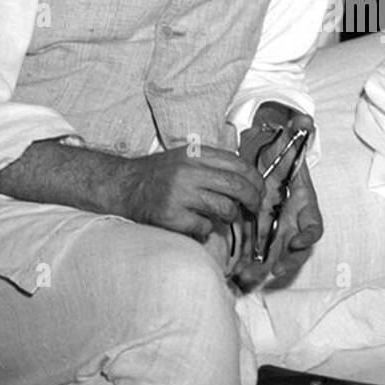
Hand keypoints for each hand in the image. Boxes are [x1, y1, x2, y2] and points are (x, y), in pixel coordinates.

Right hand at [112, 145, 263, 241]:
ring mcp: (179, 194)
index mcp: (195, 154)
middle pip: (237, 187)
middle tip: (254, 208)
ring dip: (230, 216)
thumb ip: (213, 164)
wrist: (123, 186)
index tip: (260, 190)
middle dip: (253, 200)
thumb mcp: (185, 157)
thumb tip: (248, 181)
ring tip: (222, 216)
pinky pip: (205, 227)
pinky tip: (196, 224)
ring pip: (225, 208)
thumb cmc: (157, 174)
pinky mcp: (171, 216)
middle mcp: (188, 172)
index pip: (238, 164)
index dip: (256, 180)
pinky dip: (205, 229)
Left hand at [233, 103, 322, 290]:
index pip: (314, 225)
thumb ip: (297, 130)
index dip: (308, 235)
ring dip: (264, 268)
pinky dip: (249, 264)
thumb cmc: (279, 153)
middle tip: (273, 269)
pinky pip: (257, 254)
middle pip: (295, 249)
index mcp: (303, 203)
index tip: (298, 241)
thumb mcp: (287, 141)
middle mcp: (293, 221)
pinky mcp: (260, 234)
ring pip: (276, 256)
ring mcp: (277, 230)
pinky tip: (235, 270)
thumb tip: (305, 120)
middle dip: (286, 261)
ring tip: (248, 275)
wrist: (264, 159)